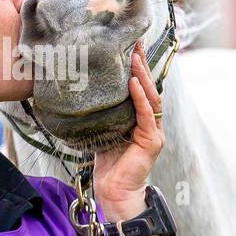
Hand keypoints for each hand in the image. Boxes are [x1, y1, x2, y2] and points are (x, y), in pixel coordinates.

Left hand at [93, 41, 163, 221]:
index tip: (129, 46)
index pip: (140, 88)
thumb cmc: (107, 167)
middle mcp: (149, 122)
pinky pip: (146, 113)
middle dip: (142, 64)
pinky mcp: (152, 140)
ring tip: (134, 57)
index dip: (136, 68)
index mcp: (139, 120)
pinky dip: (140, 97)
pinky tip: (134, 82)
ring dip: (142, 75)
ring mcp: (154, 131)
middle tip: (134, 42)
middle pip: (148, 87)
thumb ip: (101, 115)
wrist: (114, 193)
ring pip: (151, 97)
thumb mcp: (102, 133)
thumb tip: (81, 95)